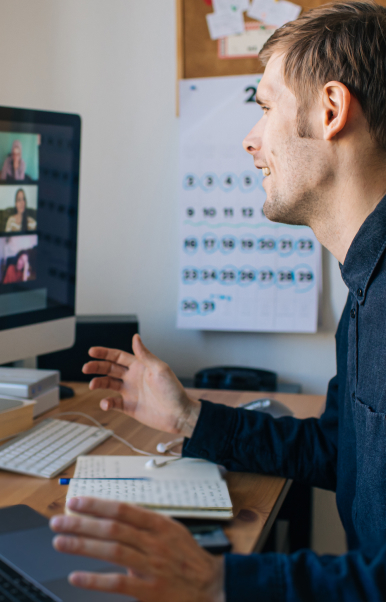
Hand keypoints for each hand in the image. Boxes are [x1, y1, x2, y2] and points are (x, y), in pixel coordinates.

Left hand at [50, 497, 224, 601]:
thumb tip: (115, 516)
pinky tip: (77, 576)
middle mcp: (155, 543)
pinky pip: (118, 583)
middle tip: (58, 521)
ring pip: (112, 551)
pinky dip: (95, 580)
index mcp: (160, 525)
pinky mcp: (150, 590)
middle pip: (113, 528)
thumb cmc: (188, 557)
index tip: (76, 503)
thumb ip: (146, 525)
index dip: (97, 504)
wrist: (212, 586)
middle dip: (82, 523)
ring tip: (60, 542)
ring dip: (83, 545)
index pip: (123, 509)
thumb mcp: (172, 531)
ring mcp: (152, 566)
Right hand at [82, 334, 200, 436]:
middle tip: (86, 367)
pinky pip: (114, 403)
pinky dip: (107, 403)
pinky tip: (105, 403)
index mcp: (140, 366)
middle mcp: (133, 377)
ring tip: (92, 385)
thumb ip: (145, 354)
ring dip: (99, 383)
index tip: (92, 351)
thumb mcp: (160, 369)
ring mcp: (131, 392)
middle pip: (110, 369)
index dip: (105, 353)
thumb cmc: (173, 390)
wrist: (179, 414)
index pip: (118, 356)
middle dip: (97, 367)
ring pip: (109, 384)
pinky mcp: (130, 407)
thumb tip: (136, 337)